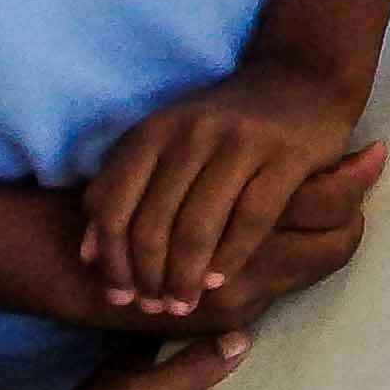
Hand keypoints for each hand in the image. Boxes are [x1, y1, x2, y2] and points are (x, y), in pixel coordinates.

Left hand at [74, 142, 382, 332]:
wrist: (301, 79)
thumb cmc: (224, 123)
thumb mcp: (165, 142)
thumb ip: (123, 188)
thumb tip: (87, 255)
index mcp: (154, 131)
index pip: (114, 208)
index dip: (112, 261)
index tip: (119, 297)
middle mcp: (191, 132)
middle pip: (153, 224)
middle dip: (148, 278)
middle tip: (154, 309)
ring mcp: (240, 141)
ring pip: (197, 226)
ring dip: (185, 277)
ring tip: (183, 305)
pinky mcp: (287, 153)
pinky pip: (252, 217)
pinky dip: (231, 256)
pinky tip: (220, 281)